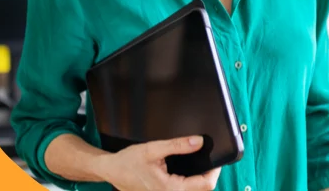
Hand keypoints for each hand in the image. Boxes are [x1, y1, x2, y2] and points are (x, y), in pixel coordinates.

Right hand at [95, 135, 221, 190]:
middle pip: (202, 189)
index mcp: (171, 189)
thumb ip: (177, 146)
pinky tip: (187, 173)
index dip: (215, 171)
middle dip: (208, 175)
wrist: (111, 171)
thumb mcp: (152, 149)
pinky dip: (190, 183)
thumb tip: (198, 142)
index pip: (205, 184)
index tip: (217, 159)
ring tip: (200, 165)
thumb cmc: (127, 162)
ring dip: (200, 180)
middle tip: (209, 160)